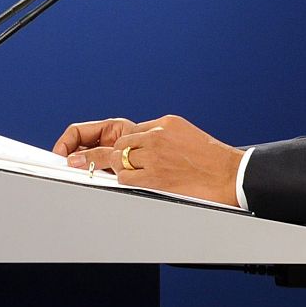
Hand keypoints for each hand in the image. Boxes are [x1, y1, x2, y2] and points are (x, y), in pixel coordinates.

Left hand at [53, 114, 243, 205]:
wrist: (231, 176)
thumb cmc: (211, 159)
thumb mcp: (185, 135)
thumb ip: (160, 137)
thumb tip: (140, 146)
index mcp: (164, 123)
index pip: (131, 132)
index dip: (116, 144)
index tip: (101, 151)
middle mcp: (156, 136)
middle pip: (119, 144)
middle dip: (101, 154)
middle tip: (74, 159)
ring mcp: (154, 156)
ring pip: (118, 160)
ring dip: (111, 168)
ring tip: (94, 172)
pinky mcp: (154, 177)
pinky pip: (125, 178)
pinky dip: (119, 181)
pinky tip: (117, 183)